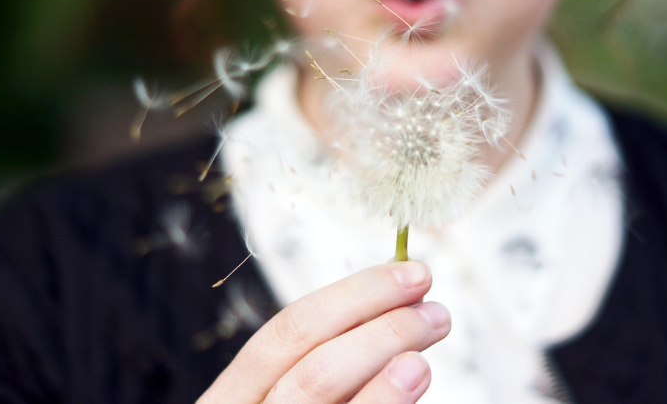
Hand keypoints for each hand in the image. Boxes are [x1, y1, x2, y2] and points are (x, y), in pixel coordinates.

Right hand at [198, 261, 449, 402]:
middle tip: (436, 311)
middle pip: (311, 367)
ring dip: (387, 362)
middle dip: (381, 327)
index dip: (352, 295)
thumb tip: (396, 317)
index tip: (409, 275)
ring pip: (321, 397)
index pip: (284, 334)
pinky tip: (413, 382)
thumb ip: (323, 374)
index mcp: (230, 402)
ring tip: (430, 346)